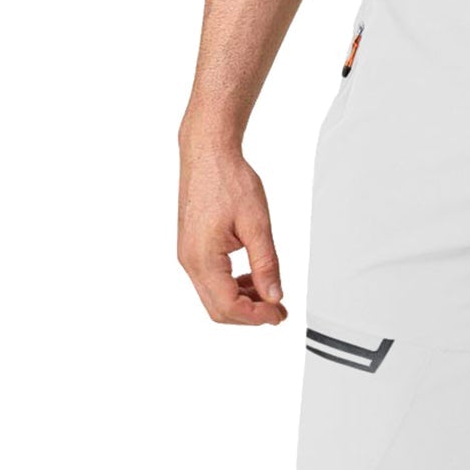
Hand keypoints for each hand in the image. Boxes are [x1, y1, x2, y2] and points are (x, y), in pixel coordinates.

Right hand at [177, 129, 286, 325]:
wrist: (208, 153)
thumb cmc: (228, 180)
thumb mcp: (257, 225)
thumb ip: (266, 265)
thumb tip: (274, 297)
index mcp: (202, 257)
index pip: (229, 306)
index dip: (257, 316)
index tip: (279, 315)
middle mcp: (190, 261)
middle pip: (219, 309)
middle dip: (250, 315)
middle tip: (279, 311)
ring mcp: (189, 256)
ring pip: (214, 298)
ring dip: (243, 302)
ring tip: (270, 295)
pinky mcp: (193, 249)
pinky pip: (212, 282)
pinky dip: (234, 288)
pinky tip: (254, 279)